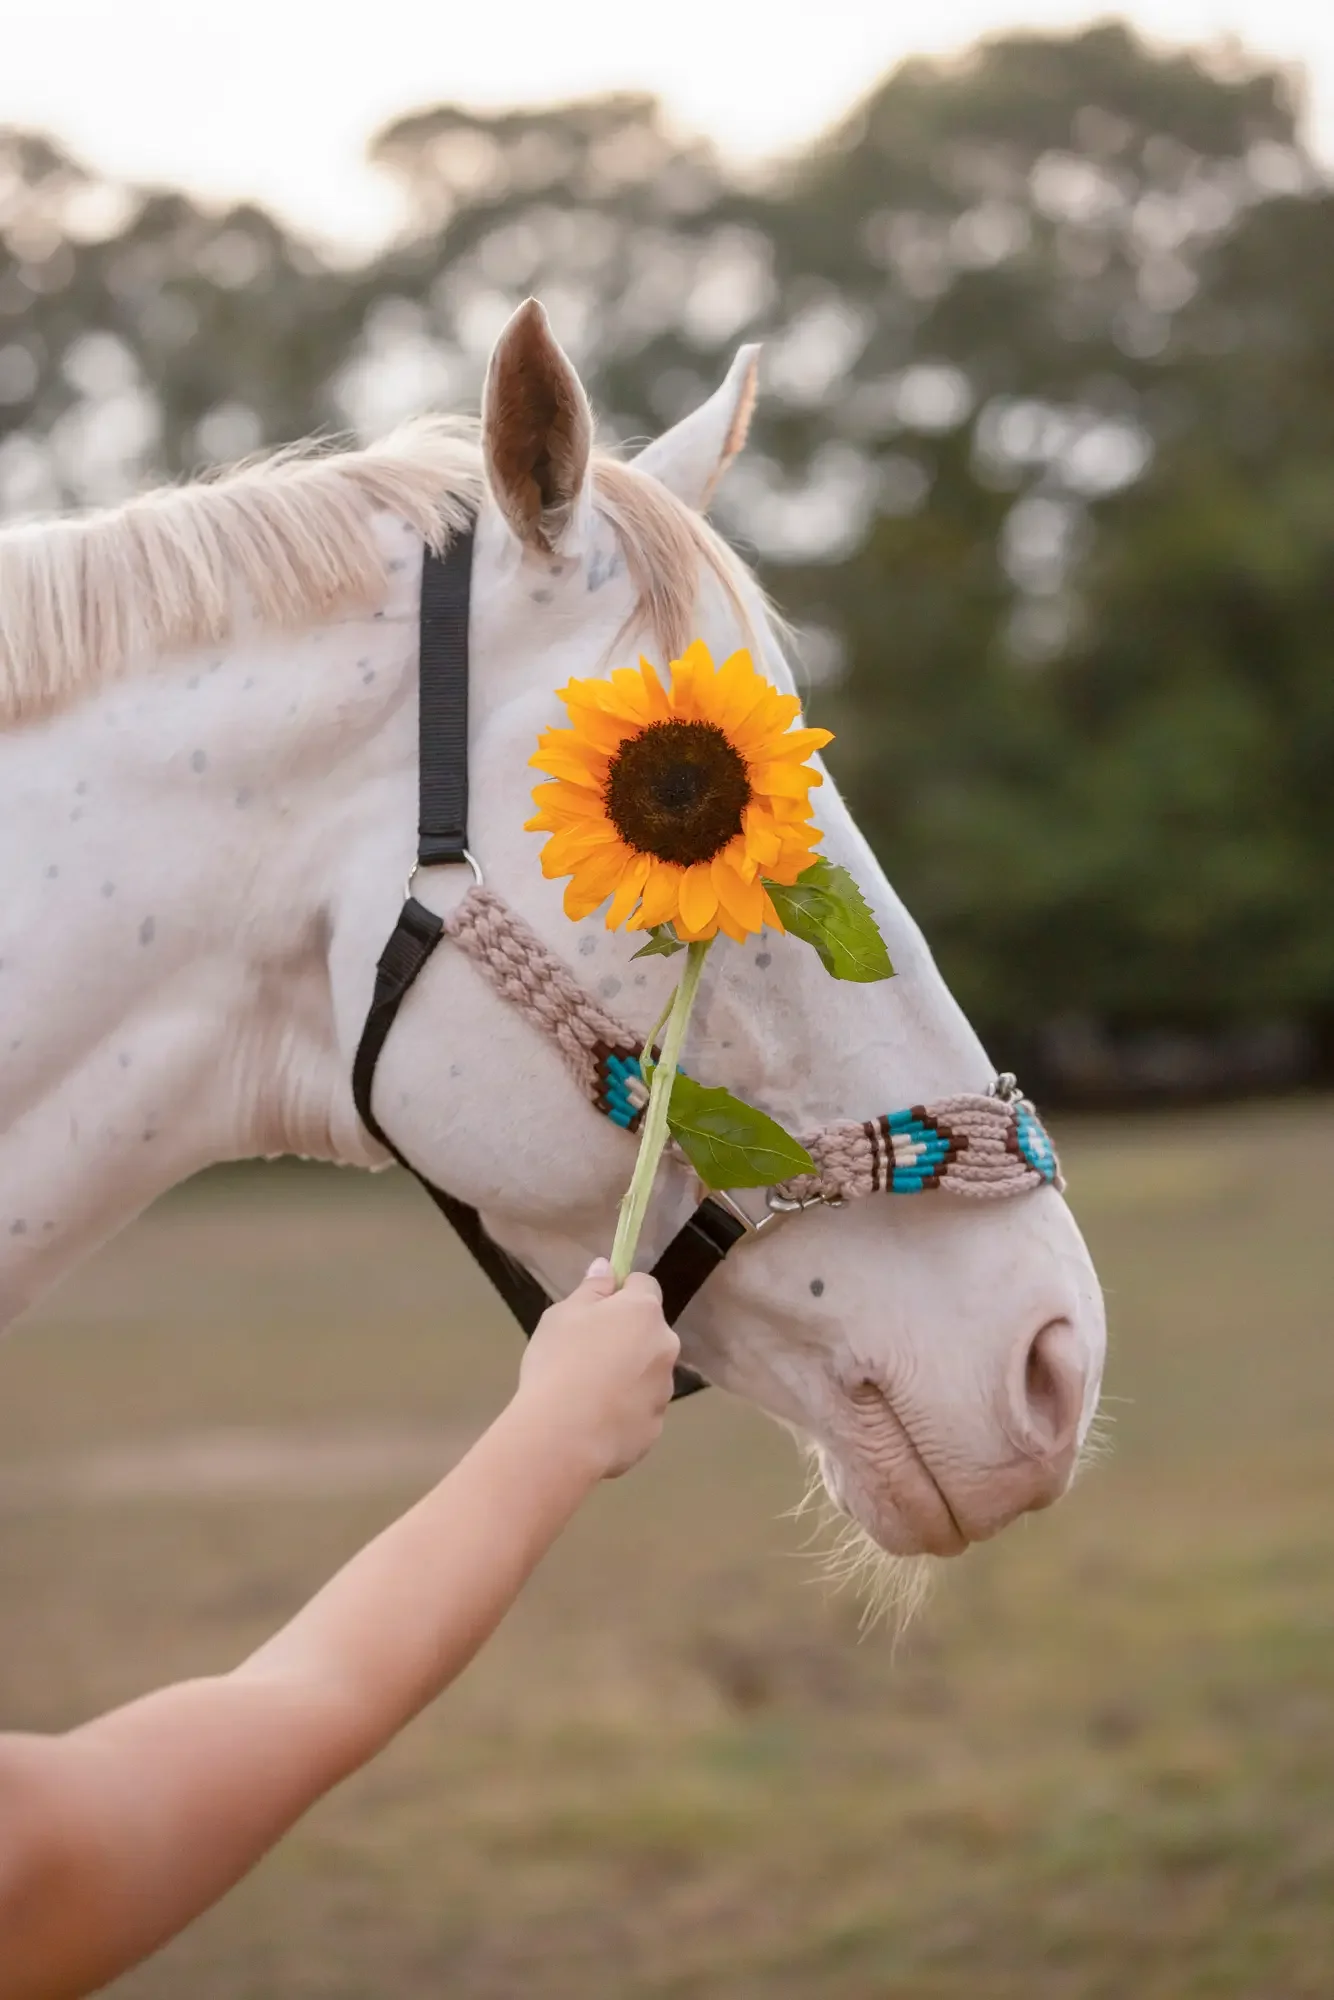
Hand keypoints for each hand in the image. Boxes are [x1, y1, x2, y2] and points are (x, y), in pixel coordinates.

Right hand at [516, 1261, 680, 1478]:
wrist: (563, 1436)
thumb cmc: (560, 1362)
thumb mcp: (563, 1315)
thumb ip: (591, 1290)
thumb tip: (607, 1267)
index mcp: (644, 1313)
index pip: (645, 1286)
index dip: (621, 1293)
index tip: (596, 1310)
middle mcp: (665, 1347)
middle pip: (649, 1333)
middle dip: (626, 1338)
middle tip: (585, 1355)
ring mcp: (664, 1391)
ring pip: (647, 1373)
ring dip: (627, 1377)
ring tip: (586, 1395)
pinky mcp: (655, 1428)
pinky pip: (640, 1410)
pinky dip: (624, 1412)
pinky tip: (593, 1422)